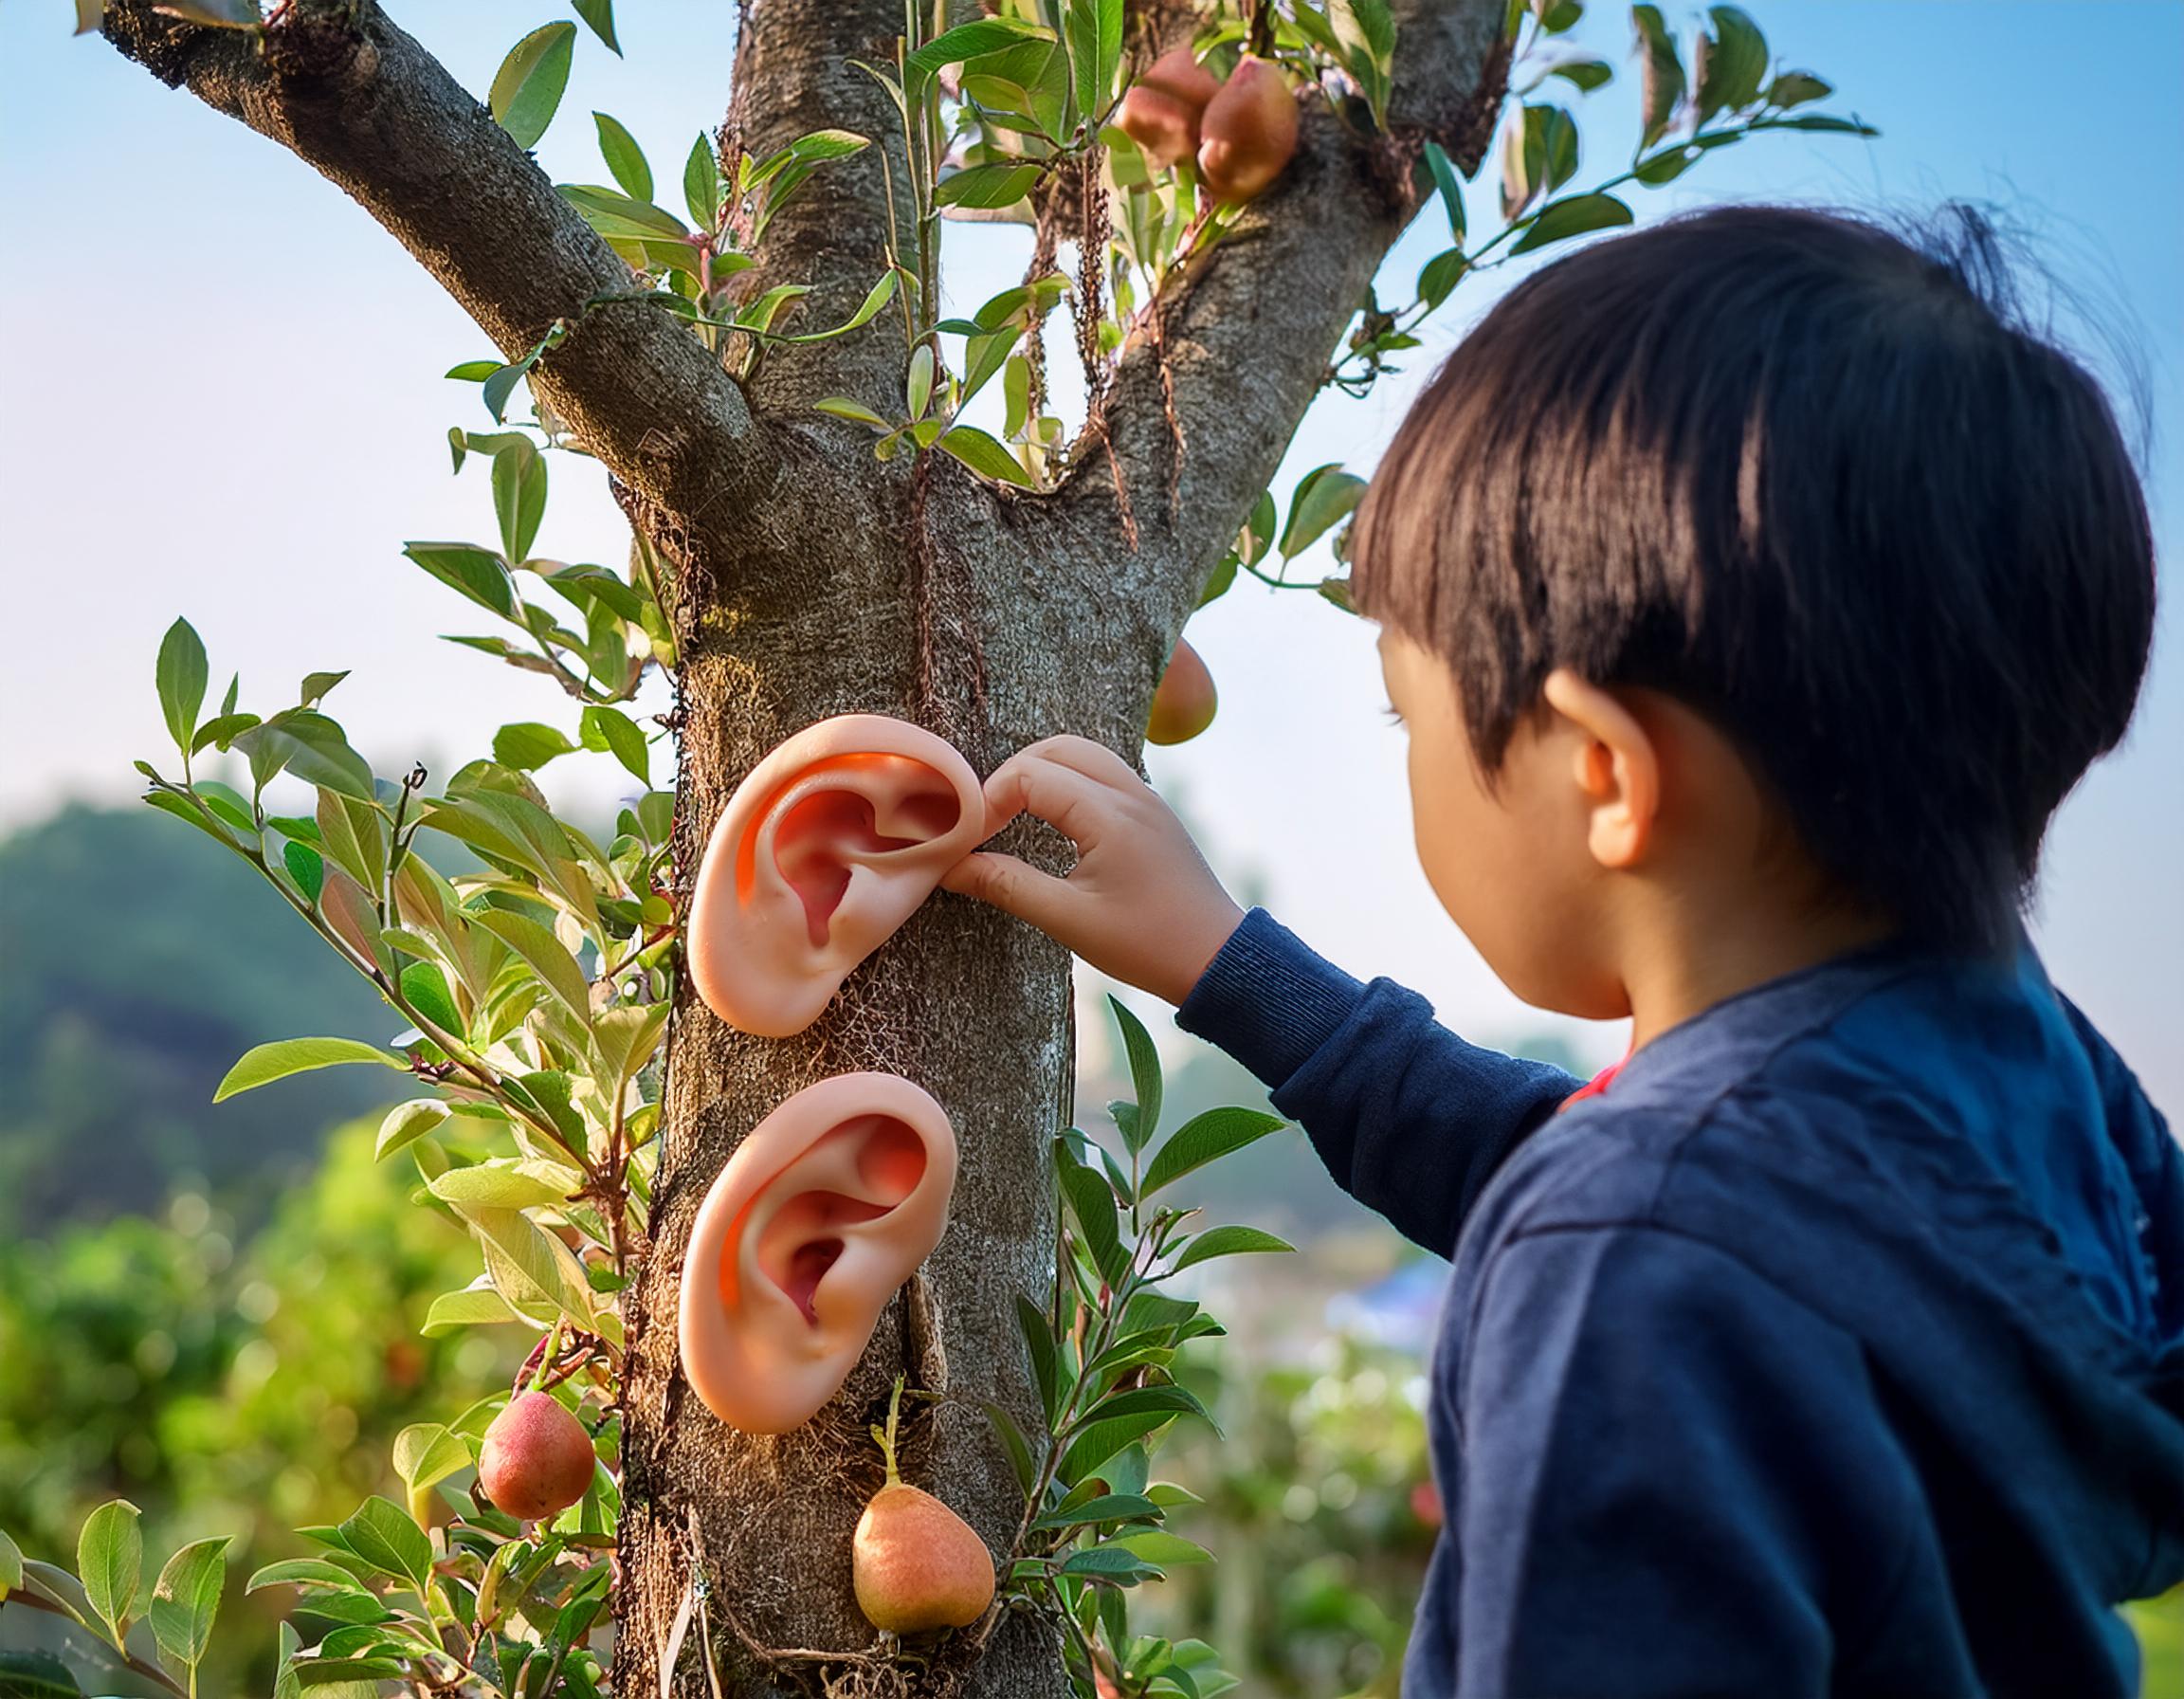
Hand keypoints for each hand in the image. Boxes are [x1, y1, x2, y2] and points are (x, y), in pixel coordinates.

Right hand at [941, 736, 1245, 1004]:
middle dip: (1012, 775)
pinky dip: (1070, 782)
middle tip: (988, 820)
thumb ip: (1007, 885)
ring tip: (1014, 816)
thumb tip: (951, 867)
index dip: (989, 800)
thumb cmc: (1147, 944)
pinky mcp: (1153, 813)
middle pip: (1057, 748)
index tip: (971, 840)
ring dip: (1042, 773)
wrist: (1218, 959)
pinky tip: (1053, 822)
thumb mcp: (1069, 920)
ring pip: (1083, 755)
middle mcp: (1131, 793)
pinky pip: (1104, 774)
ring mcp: (1146, 799)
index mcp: (1110, 815)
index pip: (1030, 775)